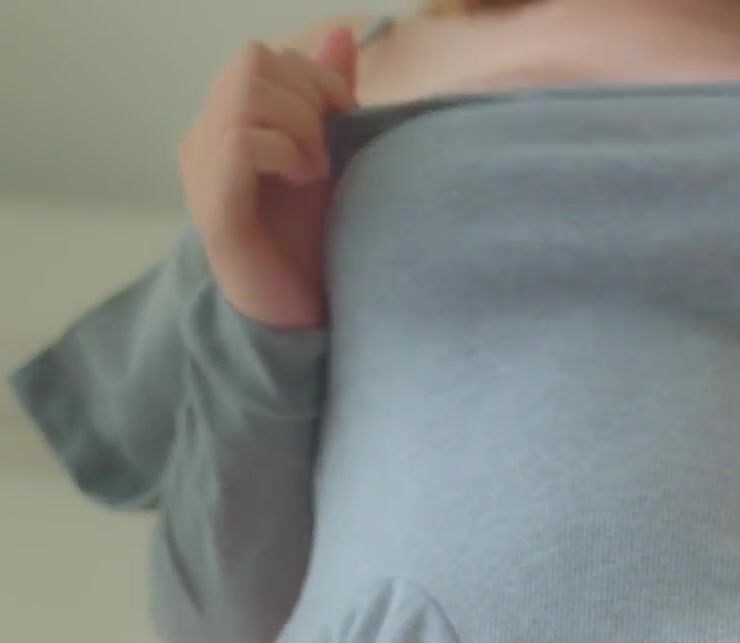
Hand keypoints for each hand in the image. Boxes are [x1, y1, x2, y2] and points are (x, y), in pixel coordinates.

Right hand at [178, 27, 357, 330]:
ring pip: (244, 92)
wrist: (299, 322)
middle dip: (307, 95)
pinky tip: (305, 180)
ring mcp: (201, 173)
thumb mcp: (328, 158)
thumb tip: (341, 31)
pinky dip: (284, 150)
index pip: (260, 59)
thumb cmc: (311, 246)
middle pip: (250, 63)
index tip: (345, 122)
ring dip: (298, 122)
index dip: (313, 76)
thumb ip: (328, 96)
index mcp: (225, 126)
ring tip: (318, 168)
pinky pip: (241, 140)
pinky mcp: (215, 209)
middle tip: (332, 148)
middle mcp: (203, 141)